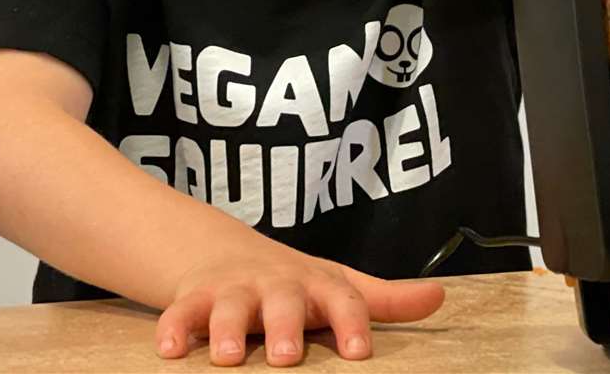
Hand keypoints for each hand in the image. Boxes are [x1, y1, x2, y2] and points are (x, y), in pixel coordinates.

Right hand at [155, 240, 445, 365]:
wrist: (226, 250)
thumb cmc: (295, 283)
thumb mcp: (340, 285)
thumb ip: (386, 299)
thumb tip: (439, 297)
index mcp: (316, 285)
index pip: (342, 298)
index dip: (353, 323)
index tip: (360, 353)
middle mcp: (275, 284)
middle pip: (282, 301)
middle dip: (283, 327)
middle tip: (286, 356)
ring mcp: (233, 289)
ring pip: (227, 306)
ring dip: (224, 330)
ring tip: (225, 358)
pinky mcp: (194, 298)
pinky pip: (180, 311)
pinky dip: (173, 327)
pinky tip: (169, 350)